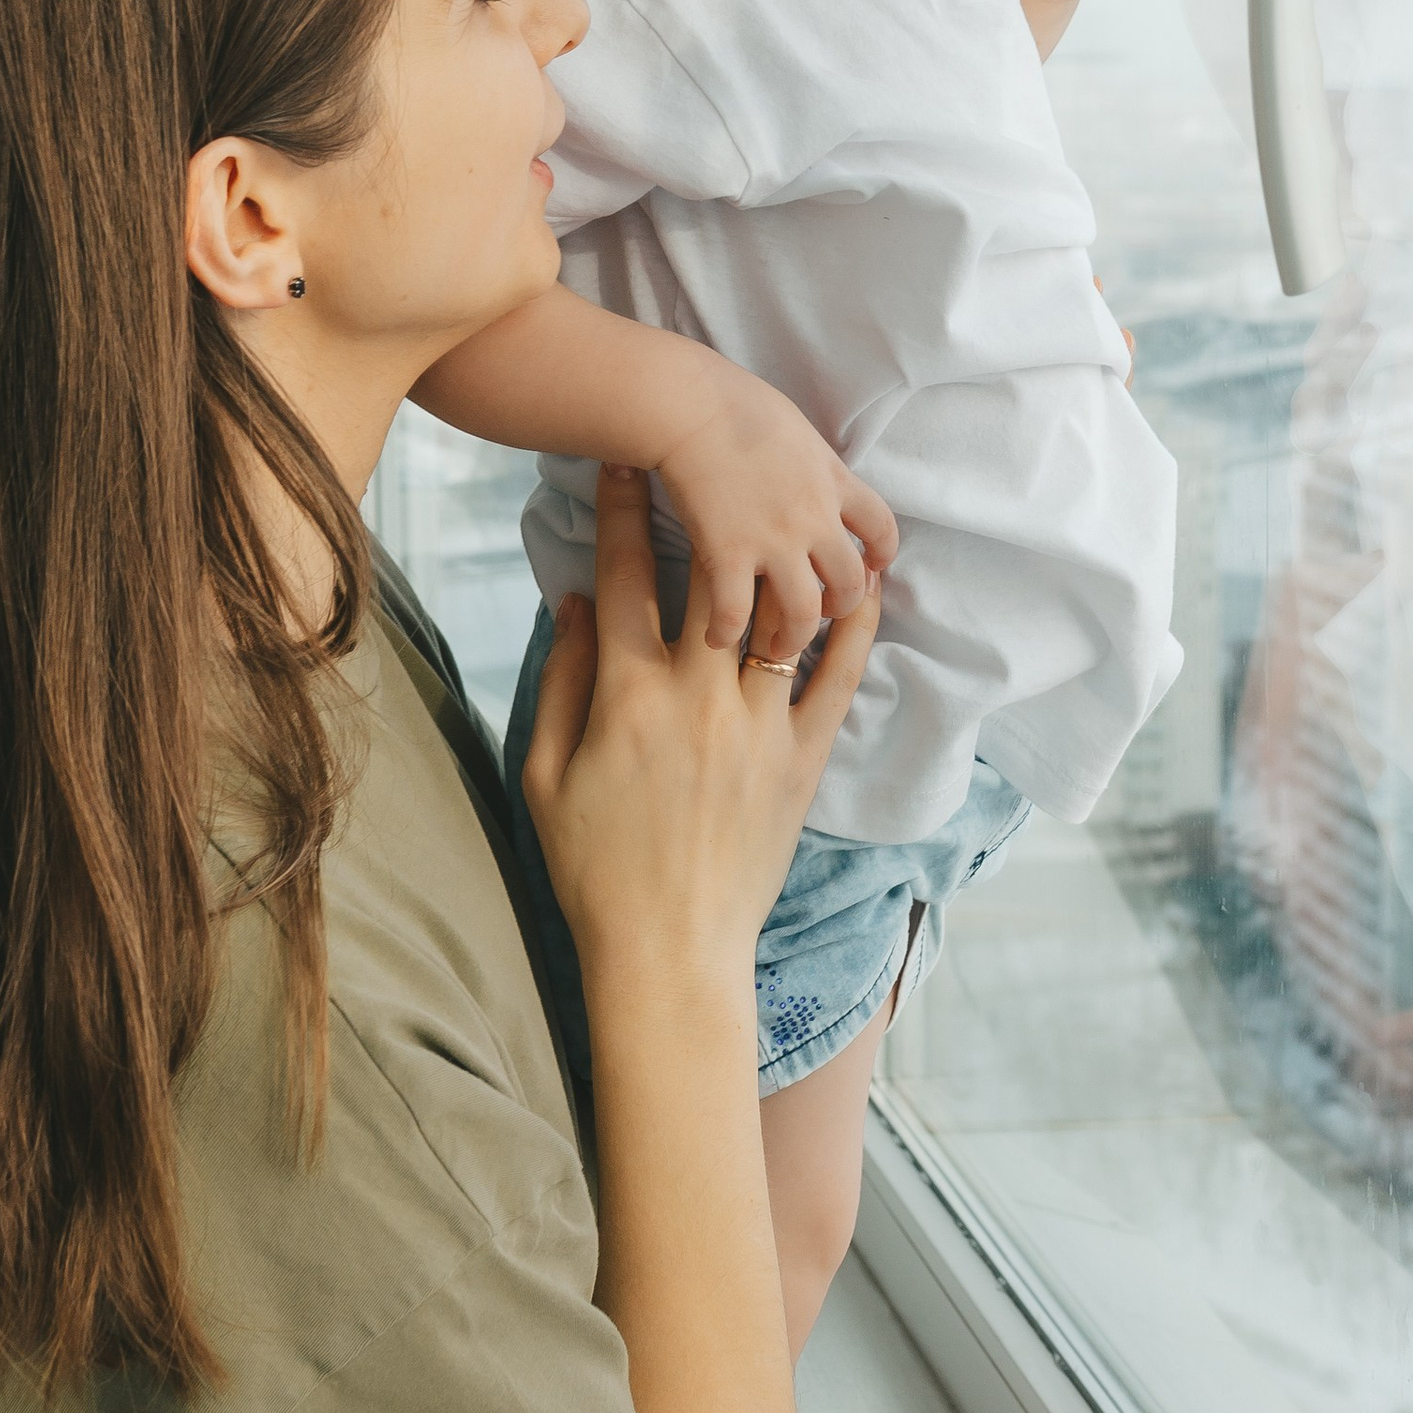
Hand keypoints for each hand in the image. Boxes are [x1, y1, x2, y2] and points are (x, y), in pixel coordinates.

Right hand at [523, 466, 880, 987]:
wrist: (668, 950)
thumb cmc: (592, 867)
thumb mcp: (545, 772)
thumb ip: (562, 680)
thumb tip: (574, 603)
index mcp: (628, 695)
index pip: (626, 578)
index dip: (624, 513)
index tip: (625, 464)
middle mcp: (699, 695)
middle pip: (707, 580)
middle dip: (705, 513)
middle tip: (708, 462)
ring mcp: (760, 726)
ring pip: (780, 616)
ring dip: (785, 557)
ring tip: (793, 506)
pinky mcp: (804, 759)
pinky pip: (838, 678)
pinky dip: (855, 628)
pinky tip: (867, 586)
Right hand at [655, 356, 898, 661]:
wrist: (691, 405)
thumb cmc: (735, 403)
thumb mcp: (797, 430)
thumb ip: (811, 464)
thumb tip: (806, 476)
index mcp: (834, 481)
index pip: (882, 527)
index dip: (881, 555)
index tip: (869, 569)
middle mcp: (814, 518)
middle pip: (850, 584)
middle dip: (840, 607)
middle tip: (818, 613)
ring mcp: (773, 541)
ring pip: (803, 612)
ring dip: (792, 638)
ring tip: (775, 648)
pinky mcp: (728, 556)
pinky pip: (735, 614)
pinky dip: (725, 633)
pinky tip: (715, 637)